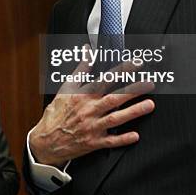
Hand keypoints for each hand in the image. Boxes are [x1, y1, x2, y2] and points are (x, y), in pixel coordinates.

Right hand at [30, 60, 154, 166]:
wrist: (46, 140)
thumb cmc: (57, 113)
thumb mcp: (65, 88)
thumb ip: (80, 69)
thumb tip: (88, 51)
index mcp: (82, 96)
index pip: (105, 80)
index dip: (121, 71)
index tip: (136, 64)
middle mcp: (89, 110)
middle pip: (114, 98)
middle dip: (133, 90)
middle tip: (149, 84)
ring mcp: (92, 127)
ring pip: (116, 119)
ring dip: (133, 112)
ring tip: (149, 105)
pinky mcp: (94, 143)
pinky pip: (111, 141)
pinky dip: (123, 139)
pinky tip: (135, 135)